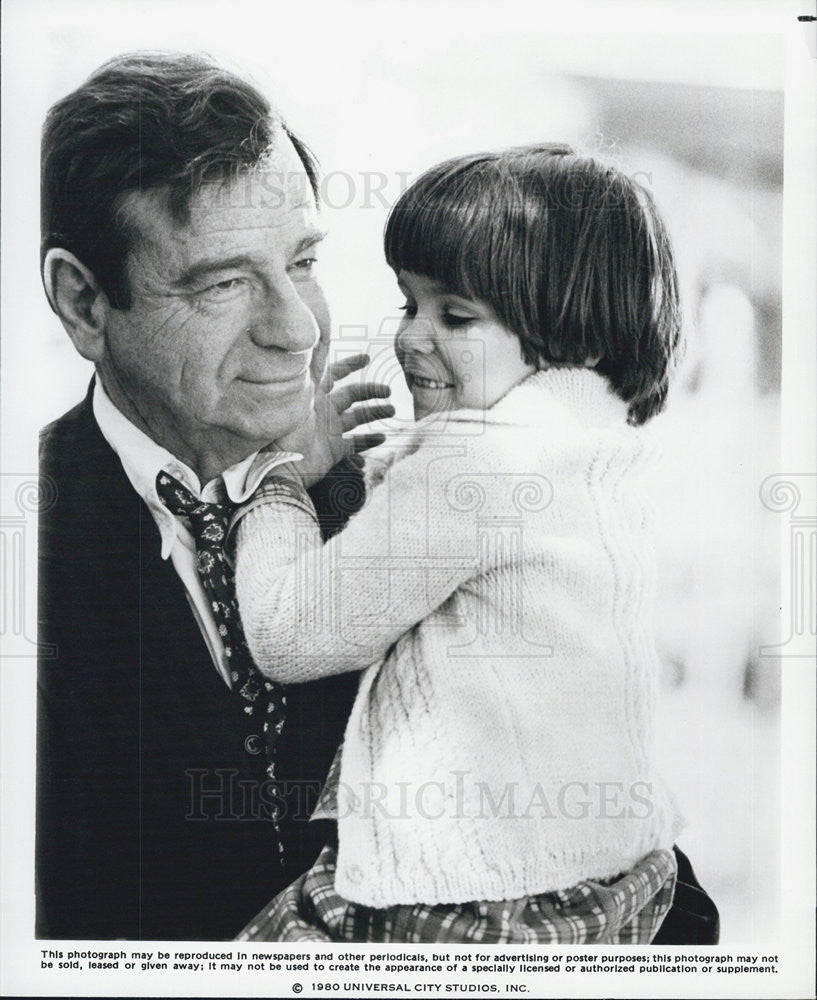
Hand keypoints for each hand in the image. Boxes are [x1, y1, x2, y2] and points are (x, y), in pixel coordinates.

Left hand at [275, 354, 393, 486]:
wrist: (282, 468)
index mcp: (314, 395)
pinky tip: (384, 438)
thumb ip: (309, 368)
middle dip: (371, 390)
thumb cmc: (286, 431)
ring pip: (358, 417)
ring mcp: (330, 430)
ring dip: (375, 412)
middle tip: (388, 390)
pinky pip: (356, 443)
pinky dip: (370, 441)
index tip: (367, 358)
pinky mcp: (334, 450)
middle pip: (352, 394)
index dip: (350, 364)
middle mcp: (324, 410)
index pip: (334, 373)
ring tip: (391, 411)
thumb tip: (317, 339)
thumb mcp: (298, 395)